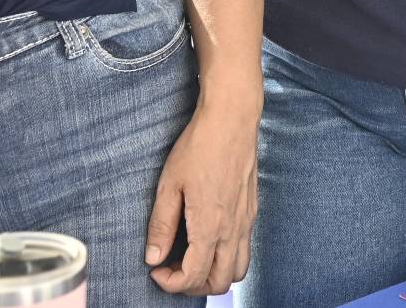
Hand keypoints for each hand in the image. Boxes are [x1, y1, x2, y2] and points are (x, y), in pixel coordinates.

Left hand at [145, 99, 258, 295]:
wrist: (232, 119)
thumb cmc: (199, 146)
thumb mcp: (170, 184)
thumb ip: (162, 224)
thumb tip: (153, 257)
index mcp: (210, 226)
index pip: (193, 276)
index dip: (171, 283)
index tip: (156, 270)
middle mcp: (233, 229)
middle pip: (221, 282)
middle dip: (194, 286)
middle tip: (173, 271)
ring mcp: (246, 220)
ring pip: (238, 270)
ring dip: (215, 275)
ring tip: (192, 260)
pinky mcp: (252, 210)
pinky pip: (245, 248)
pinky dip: (227, 257)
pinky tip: (208, 239)